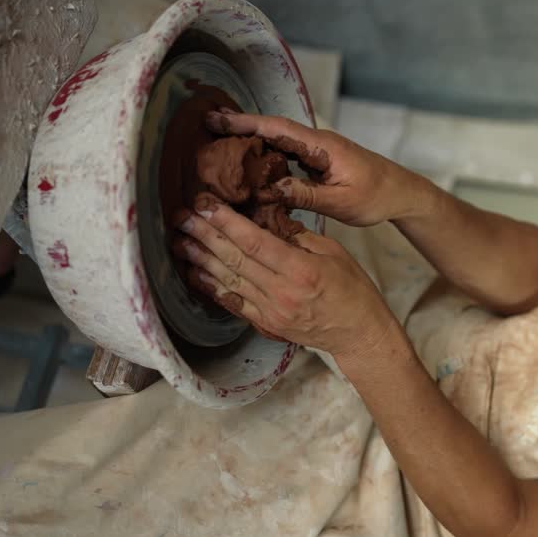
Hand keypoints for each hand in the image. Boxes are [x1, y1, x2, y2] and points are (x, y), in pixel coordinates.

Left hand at [172, 200, 396, 358]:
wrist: (358, 333)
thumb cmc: (353, 289)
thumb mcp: (334, 252)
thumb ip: (299, 236)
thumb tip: (267, 218)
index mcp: (301, 270)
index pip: (254, 241)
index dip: (226, 222)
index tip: (205, 204)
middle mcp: (281, 292)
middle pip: (234, 259)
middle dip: (205, 235)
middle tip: (182, 217)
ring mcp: (270, 310)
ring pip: (228, 280)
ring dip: (200, 260)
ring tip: (179, 241)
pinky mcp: (266, 323)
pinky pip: (233, 303)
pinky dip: (212, 287)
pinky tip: (195, 273)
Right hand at [204, 109, 430, 226]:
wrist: (402, 193)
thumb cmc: (376, 197)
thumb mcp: (340, 201)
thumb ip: (304, 194)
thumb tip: (268, 189)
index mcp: (322, 146)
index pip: (278, 129)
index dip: (245, 124)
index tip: (216, 120)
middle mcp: (317, 142)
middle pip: (273, 130)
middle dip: (240, 126)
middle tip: (206, 125)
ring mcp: (318, 150)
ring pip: (279, 141)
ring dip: (251, 140)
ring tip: (219, 142)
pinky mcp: (319, 160)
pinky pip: (288, 153)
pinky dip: (267, 154)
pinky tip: (250, 163)